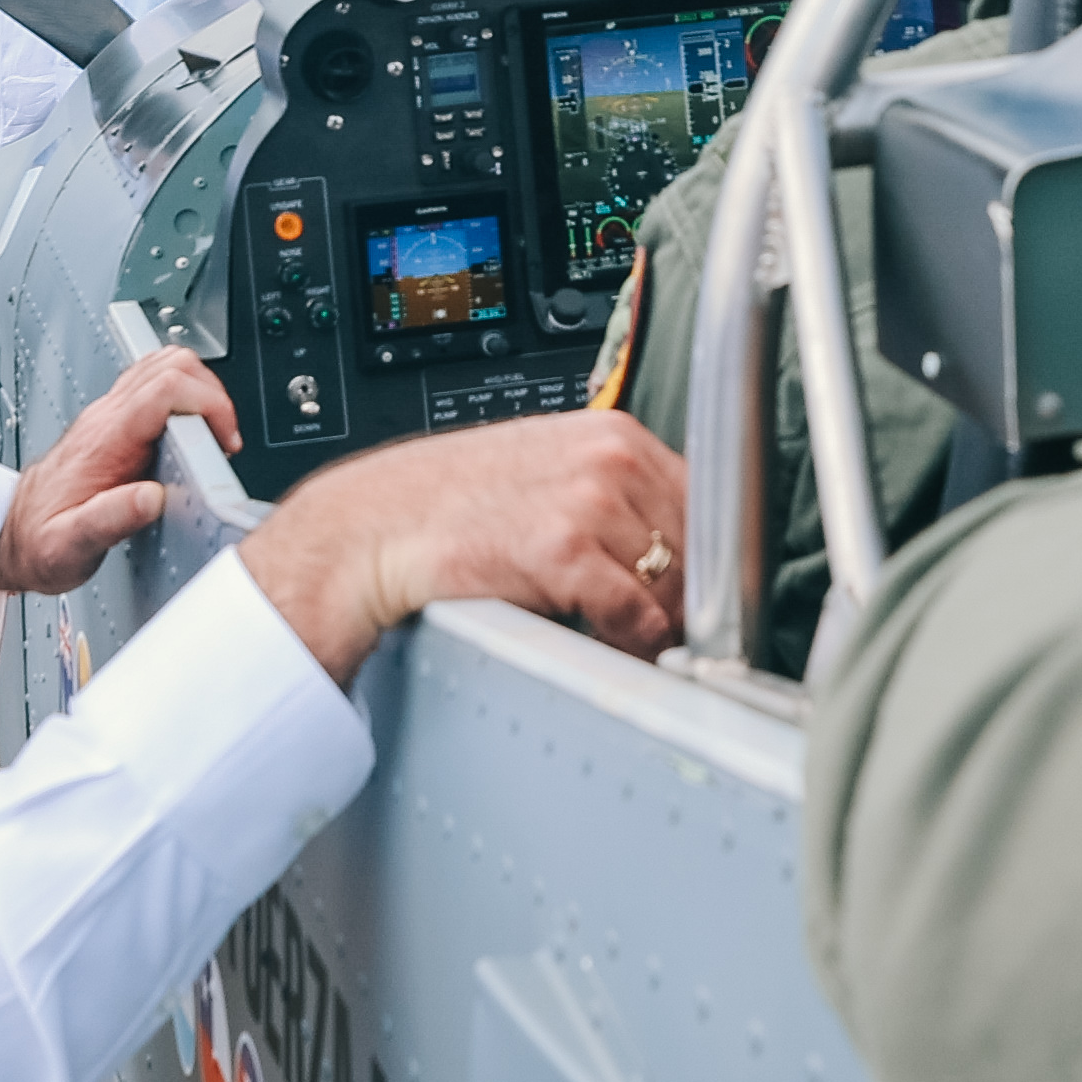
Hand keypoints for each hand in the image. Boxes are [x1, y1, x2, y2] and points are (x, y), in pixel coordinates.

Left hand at [0, 346, 238, 594]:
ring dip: (201, 390)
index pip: (166, 388)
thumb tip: (154, 498)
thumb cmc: (39, 542)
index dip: (209, 405)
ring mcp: (110, 415)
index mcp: (105, 439)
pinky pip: (156, 384)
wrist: (11, 535)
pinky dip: (185, 396)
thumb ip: (111, 520)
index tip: (224, 442)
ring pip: (165, 365)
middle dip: (213, 396)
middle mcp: (107, 418)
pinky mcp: (114, 422)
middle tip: (223, 440)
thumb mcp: (70, 546)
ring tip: (212, 435)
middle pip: (172, 365)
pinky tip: (190, 432)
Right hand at [244, 412, 684, 687]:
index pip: (703, 499)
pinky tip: (612, 646)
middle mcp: (608, 460)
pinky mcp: (564, 552)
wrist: (374, 528)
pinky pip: (637, 616)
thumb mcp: (544, 470)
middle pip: (697, 545)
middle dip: (687, 594)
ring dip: (660, 623)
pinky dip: (634, 643)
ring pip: (673, 584)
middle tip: (672, 630)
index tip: (706, 592)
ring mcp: (589, 503)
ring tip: (635, 641)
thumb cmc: (449, 503)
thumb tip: (675, 546)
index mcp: (612, 434)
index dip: (707, 556)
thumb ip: (611, 492)